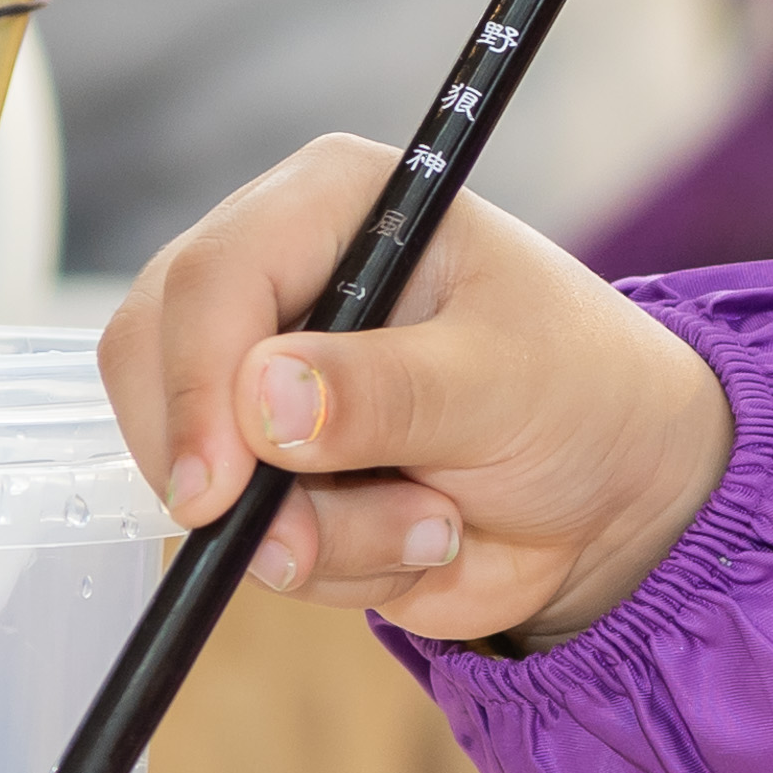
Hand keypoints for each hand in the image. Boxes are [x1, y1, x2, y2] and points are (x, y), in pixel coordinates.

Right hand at [99, 146, 739, 653]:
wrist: (620, 493)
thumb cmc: (581, 392)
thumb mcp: (503, 383)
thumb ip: (386, 392)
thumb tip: (262, 402)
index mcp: (333, 205)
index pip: (210, 278)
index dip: (193, 385)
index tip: (216, 490)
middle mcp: (279, 282)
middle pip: (152, 369)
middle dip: (235, 479)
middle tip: (311, 543)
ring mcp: (263, 386)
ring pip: (198, 478)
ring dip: (321, 537)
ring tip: (438, 516)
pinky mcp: (274, 475)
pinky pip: (251, 545)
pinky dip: (339, 567)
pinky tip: (424, 534)